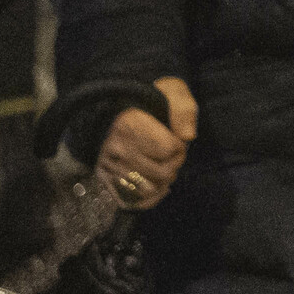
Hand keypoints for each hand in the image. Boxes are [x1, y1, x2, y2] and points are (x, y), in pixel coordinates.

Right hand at [94, 76, 197, 211]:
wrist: (117, 107)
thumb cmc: (151, 100)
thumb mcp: (173, 91)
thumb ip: (184, 109)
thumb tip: (188, 137)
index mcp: (130, 124)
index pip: (169, 149)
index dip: (180, 145)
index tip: (175, 137)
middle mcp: (116, 148)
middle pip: (162, 173)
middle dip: (175, 164)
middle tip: (171, 155)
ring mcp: (108, 166)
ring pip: (149, 190)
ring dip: (164, 181)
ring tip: (163, 167)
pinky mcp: (105, 180)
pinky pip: (131, 202)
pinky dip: (150, 199)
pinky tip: (158, 186)